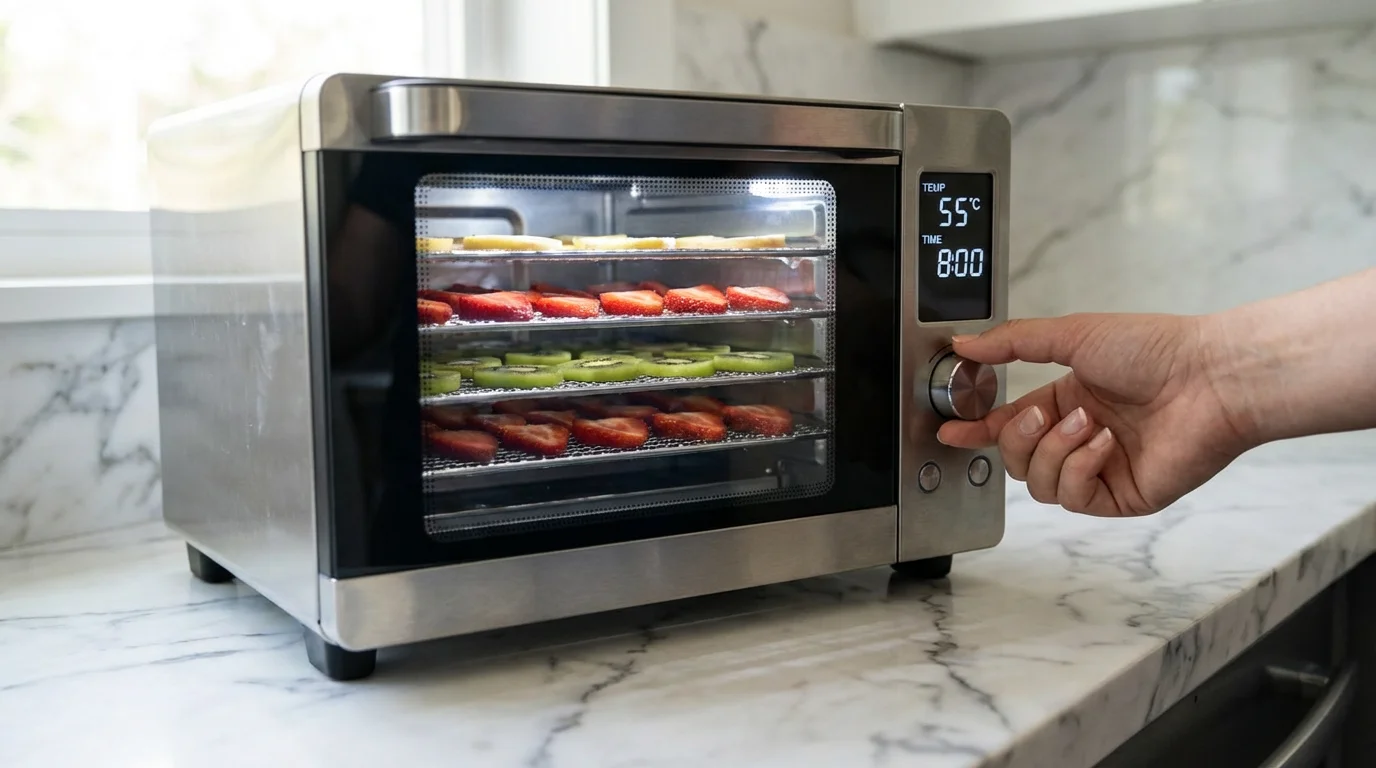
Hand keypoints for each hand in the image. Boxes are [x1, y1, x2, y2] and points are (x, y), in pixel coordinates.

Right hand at [937, 314, 1251, 516]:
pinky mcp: (1121, 496)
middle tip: (1043, 415)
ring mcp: (1101, 468)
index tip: (951, 430)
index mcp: (1067, 400)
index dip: (977, 430)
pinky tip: (1106, 445)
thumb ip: (1012, 341)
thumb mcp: (1072, 334)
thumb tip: (965, 344)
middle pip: (1017, 460)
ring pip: (1040, 483)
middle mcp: (1081, 436)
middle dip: (1019, 439)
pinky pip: (1072, 497)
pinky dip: (1081, 468)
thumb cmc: (1155, 350)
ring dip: (1055, 451)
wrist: (1210, 378)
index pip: (1008, 424)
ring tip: (1090, 424)